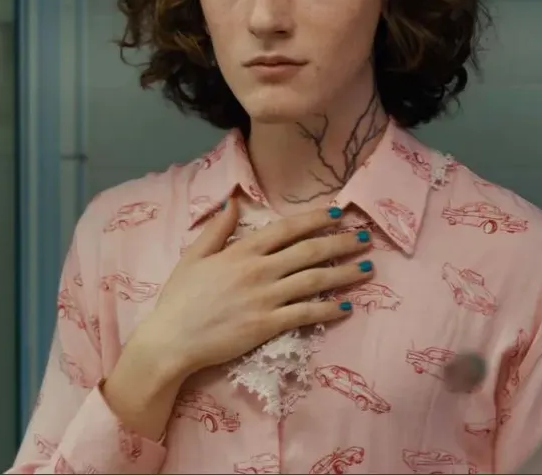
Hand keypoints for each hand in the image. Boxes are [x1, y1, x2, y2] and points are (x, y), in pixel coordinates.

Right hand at [133, 197, 373, 376]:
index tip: (337, 213)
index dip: (314, 219)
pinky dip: (330, 309)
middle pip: (309, 252)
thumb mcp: (193, 256)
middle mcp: (259, 271)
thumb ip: (217, 229)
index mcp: (241, 251)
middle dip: (341, 243)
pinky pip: (307, 314)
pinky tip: (347, 306)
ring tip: (368, 268)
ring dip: (345, 273)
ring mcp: (266, 298)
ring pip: (315, 281)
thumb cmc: (180, 298)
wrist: (172, 339)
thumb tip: (234, 202)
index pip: (286, 229)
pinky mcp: (269, 325)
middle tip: (365, 238)